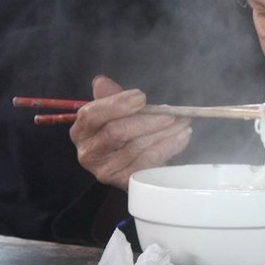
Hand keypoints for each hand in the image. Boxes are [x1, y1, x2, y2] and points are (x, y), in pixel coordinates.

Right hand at [70, 75, 192, 188]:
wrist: (133, 161)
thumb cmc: (124, 130)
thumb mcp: (116, 111)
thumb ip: (110, 97)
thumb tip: (102, 82)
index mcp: (81, 131)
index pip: (92, 115)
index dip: (117, 104)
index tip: (141, 97)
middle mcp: (88, 153)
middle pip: (117, 133)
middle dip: (148, 121)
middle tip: (171, 113)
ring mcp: (106, 171)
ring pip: (138, 148)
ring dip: (165, 133)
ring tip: (182, 122)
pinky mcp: (125, 182)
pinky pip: (150, 162)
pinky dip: (169, 147)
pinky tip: (182, 136)